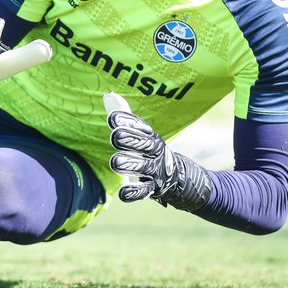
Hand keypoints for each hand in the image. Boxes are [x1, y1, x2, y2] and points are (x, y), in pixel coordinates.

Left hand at [103, 93, 211, 210]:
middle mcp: (154, 151)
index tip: (112, 118)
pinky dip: (133, 192)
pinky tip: (123, 192)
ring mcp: (156, 170)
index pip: (139, 126)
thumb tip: (108, 95)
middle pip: (142, 144)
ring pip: (142, 167)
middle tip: (114, 136)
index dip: (126, 122)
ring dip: (128, 164)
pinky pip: (143, 191)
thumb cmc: (150, 151)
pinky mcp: (154, 188)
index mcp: (150, 136)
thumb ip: (124, 116)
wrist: (179, 177)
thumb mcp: (141, 133)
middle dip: (128, 140)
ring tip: (115, 161)